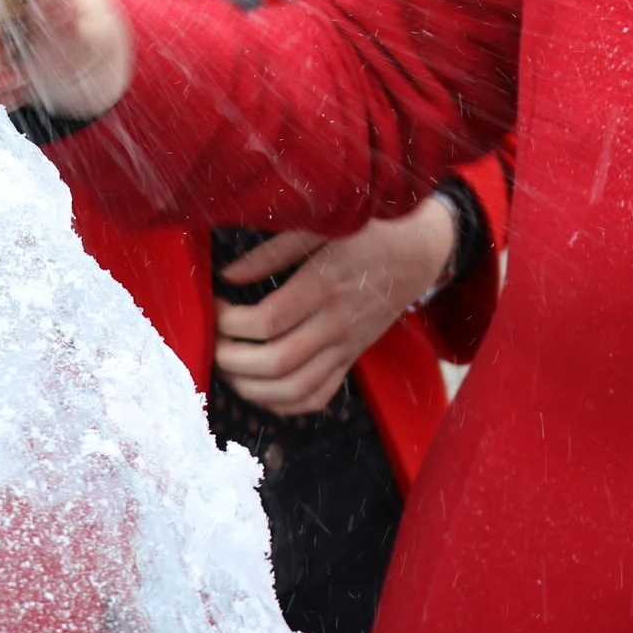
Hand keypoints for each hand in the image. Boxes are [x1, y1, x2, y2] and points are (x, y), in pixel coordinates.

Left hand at [213, 202, 457, 417]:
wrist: (418, 252)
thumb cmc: (367, 232)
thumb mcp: (319, 228)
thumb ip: (271, 252)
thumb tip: (228, 276)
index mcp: (324, 286)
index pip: (267, 321)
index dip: (230, 321)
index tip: (217, 306)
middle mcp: (336, 323)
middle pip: (276, 362)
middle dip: (232, 360)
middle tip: (214, 343)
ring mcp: (346, 346)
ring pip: (295, 388)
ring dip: (252, 388)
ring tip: (230, 369)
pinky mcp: (351, 358)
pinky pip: (318, 397)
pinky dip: (284, 404)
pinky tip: (261, 390)